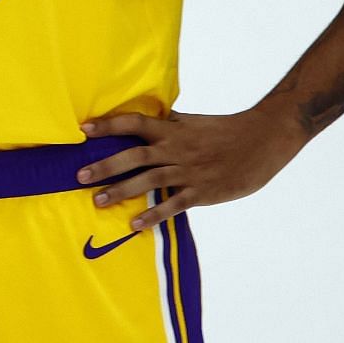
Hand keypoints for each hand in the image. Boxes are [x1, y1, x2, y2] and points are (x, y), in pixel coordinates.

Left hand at [77, 108, 304, 229]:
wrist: (264, 139)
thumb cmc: (227, 130)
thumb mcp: (195, 123)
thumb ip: (170, 124)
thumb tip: (147, 118)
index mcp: (174, 129)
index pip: (135, 123)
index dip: (109, 125)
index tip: (83, 129)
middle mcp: (177, 149)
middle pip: (135, 155)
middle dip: (105, 166)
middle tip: (79, 176)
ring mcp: (189, 171)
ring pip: (149, 181)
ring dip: (121, 191)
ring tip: (97, 201)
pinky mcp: (202, 191)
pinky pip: (173, 205)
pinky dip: (153, 215)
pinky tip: (135, 224)